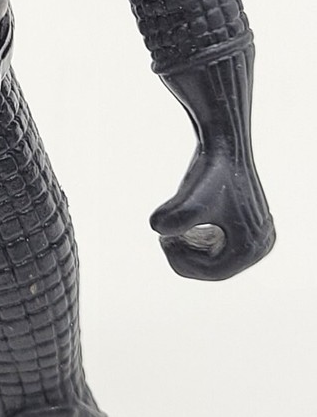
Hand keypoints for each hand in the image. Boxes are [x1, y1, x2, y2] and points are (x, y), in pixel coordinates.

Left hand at [150, 147, 274, 280]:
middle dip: (186, 255)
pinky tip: (183, 226)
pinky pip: (218, 246)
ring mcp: (255, 236)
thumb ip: (174, 217)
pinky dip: (197, 241)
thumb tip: (157, 228)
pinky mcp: (246, 227)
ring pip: (215, 258)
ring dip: (190, 248)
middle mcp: (260, 245)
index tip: (162, 240)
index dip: (183, 261)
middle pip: (214, 268)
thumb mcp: (191, 198)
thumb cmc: (209, 172)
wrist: (224, 144)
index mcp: (252, 246)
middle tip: (164, 237)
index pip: (213, 271)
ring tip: (171, 230)